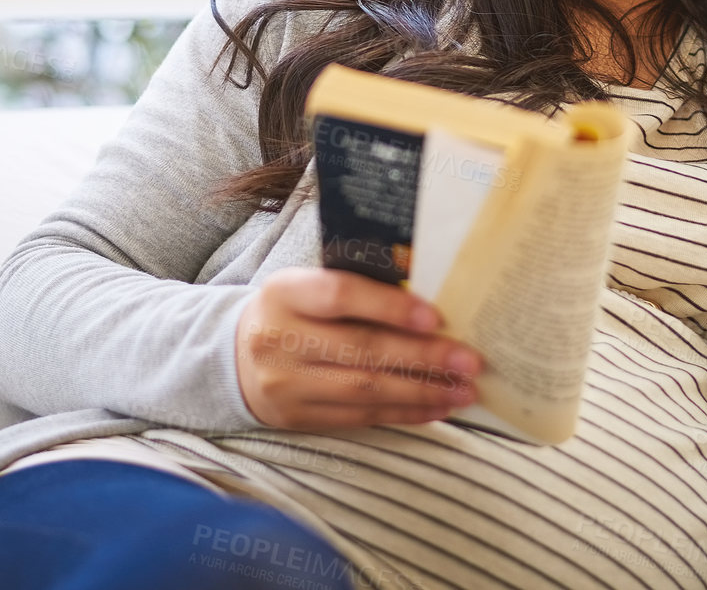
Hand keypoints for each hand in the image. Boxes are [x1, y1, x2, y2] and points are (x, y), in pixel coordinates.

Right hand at [234, 266, 484, 431]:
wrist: (238, 357)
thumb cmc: (292, 312)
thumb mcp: (308, 286)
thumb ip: (356, 289)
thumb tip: (430, 305)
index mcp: (284, 293)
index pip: (341, 296)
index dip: (390, 307)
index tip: (437, 317)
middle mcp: (279, 340)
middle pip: (361, 350)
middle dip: (423, 357)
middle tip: (469, 360)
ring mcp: (286, 385)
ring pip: (365, 390)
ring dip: (422, 392)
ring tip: (463, 390)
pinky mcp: (298, 418)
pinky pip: (360, 417)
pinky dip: (403, 412)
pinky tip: (436, 408)